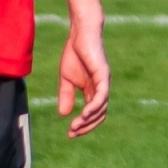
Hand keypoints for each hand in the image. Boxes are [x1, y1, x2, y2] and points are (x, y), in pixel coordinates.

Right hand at [58, 20, 109, 136]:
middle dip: (87, 127)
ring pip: (102, 107)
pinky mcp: (103, 74)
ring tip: (76, 126)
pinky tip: (86, 114)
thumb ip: (66, 96)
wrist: (81, 33)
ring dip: (89, 119)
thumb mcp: (66, 79)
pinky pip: (102, 95)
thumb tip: (64, 115)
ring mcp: (104, 82)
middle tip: (73, 133)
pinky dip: (95, 106)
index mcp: (93, 91)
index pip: (93, 114)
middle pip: (100, 115)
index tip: (70, 134)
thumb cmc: (75, 54)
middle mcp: (101, 89)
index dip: (83, 125)